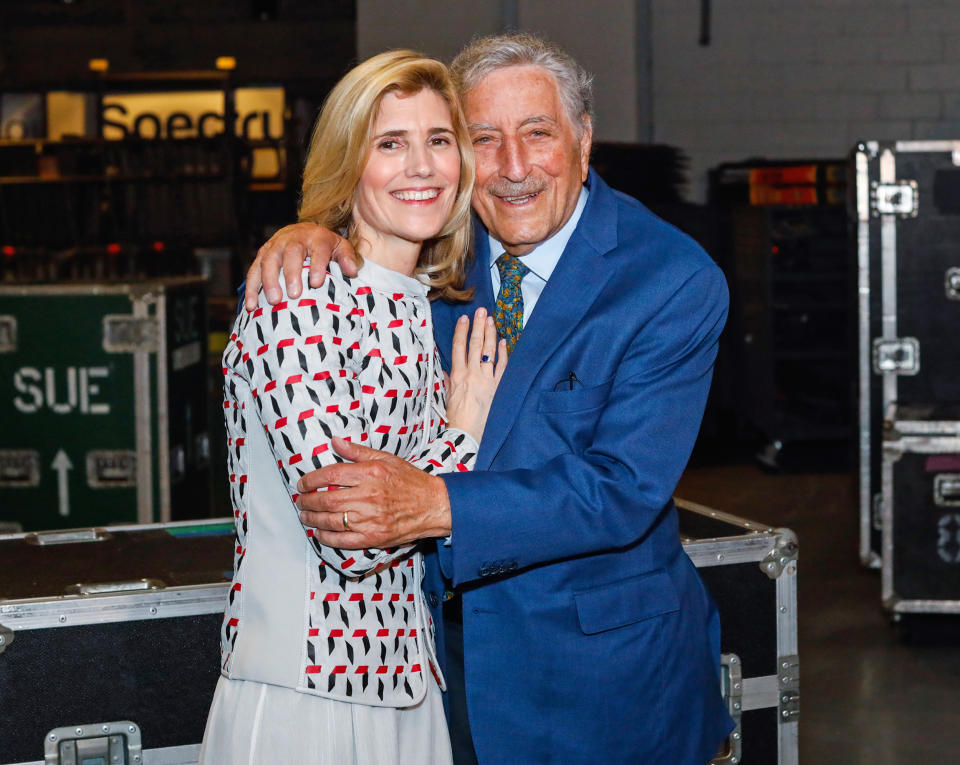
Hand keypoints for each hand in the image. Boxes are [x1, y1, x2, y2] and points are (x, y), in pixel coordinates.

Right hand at [244, 223, 357, 309]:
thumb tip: (352, 271)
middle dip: (291, 274)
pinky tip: (252, 306)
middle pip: (291, 253)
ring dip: (269, 281)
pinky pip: (254, 270)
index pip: (318, 249)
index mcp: (316, 237)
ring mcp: (275, 245)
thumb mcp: (340, 247)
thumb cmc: (324, 246)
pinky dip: (252, 288)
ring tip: (274, 301)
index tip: (316, 283)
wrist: (303, 231)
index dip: (317, 265)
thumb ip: (347, 258)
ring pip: (269, 260)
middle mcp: (294, 238)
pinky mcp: (262, 254)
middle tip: (295, 295)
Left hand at [296, 438, 451, 548]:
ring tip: (306, 516)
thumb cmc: (411, 481)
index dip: (311, 479)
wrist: (434, 505)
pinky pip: (343, 540)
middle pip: (327, 499)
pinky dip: (327, 538)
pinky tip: (319, 534)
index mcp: (370, 473)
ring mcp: (371, 519)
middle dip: (307, 501)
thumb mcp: (386, 459)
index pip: (331, 475)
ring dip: (313, 519)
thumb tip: (335, 442)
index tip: (302, 483)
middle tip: (300, 501)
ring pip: (331, 521)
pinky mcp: (374, 537)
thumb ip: (358, 451)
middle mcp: (368, 496)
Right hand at [445, 307, 506, 441]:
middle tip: (481, 311)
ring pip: (489, 352)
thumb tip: (447, 371)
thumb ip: (448, 381)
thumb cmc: (455, 418)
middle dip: (478, 326)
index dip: (462, 331)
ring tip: (491, 320)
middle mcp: (472, 374)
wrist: (467, 435)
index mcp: (457, 375)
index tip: (464, 318)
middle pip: (475, 344)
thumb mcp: (446, 397)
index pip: (459, 347)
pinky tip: (504, 342)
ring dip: (490, 334)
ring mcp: (486, 380)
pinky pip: (502, 367)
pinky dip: (503, 354)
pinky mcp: (497, 388)